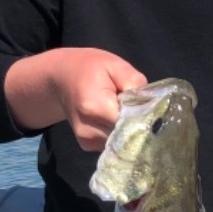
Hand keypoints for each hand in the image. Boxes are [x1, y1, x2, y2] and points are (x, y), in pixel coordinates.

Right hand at [3, 48, 147, 151]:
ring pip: (120, 141)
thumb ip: (135, 85)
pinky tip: (115, 118)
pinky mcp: (87, 145)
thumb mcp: (116, 66)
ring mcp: (86, 140)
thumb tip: (151, 107)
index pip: (130, 123)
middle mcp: (88, 130)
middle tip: (138, 107)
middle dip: (136, 123)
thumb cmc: (91, 68)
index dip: (144, 116)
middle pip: (126, 135)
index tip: (151, 108)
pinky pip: (112, 143)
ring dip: (127, 129)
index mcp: (95, 107)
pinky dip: (118, 133)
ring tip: (123, 111)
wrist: (61, 78)